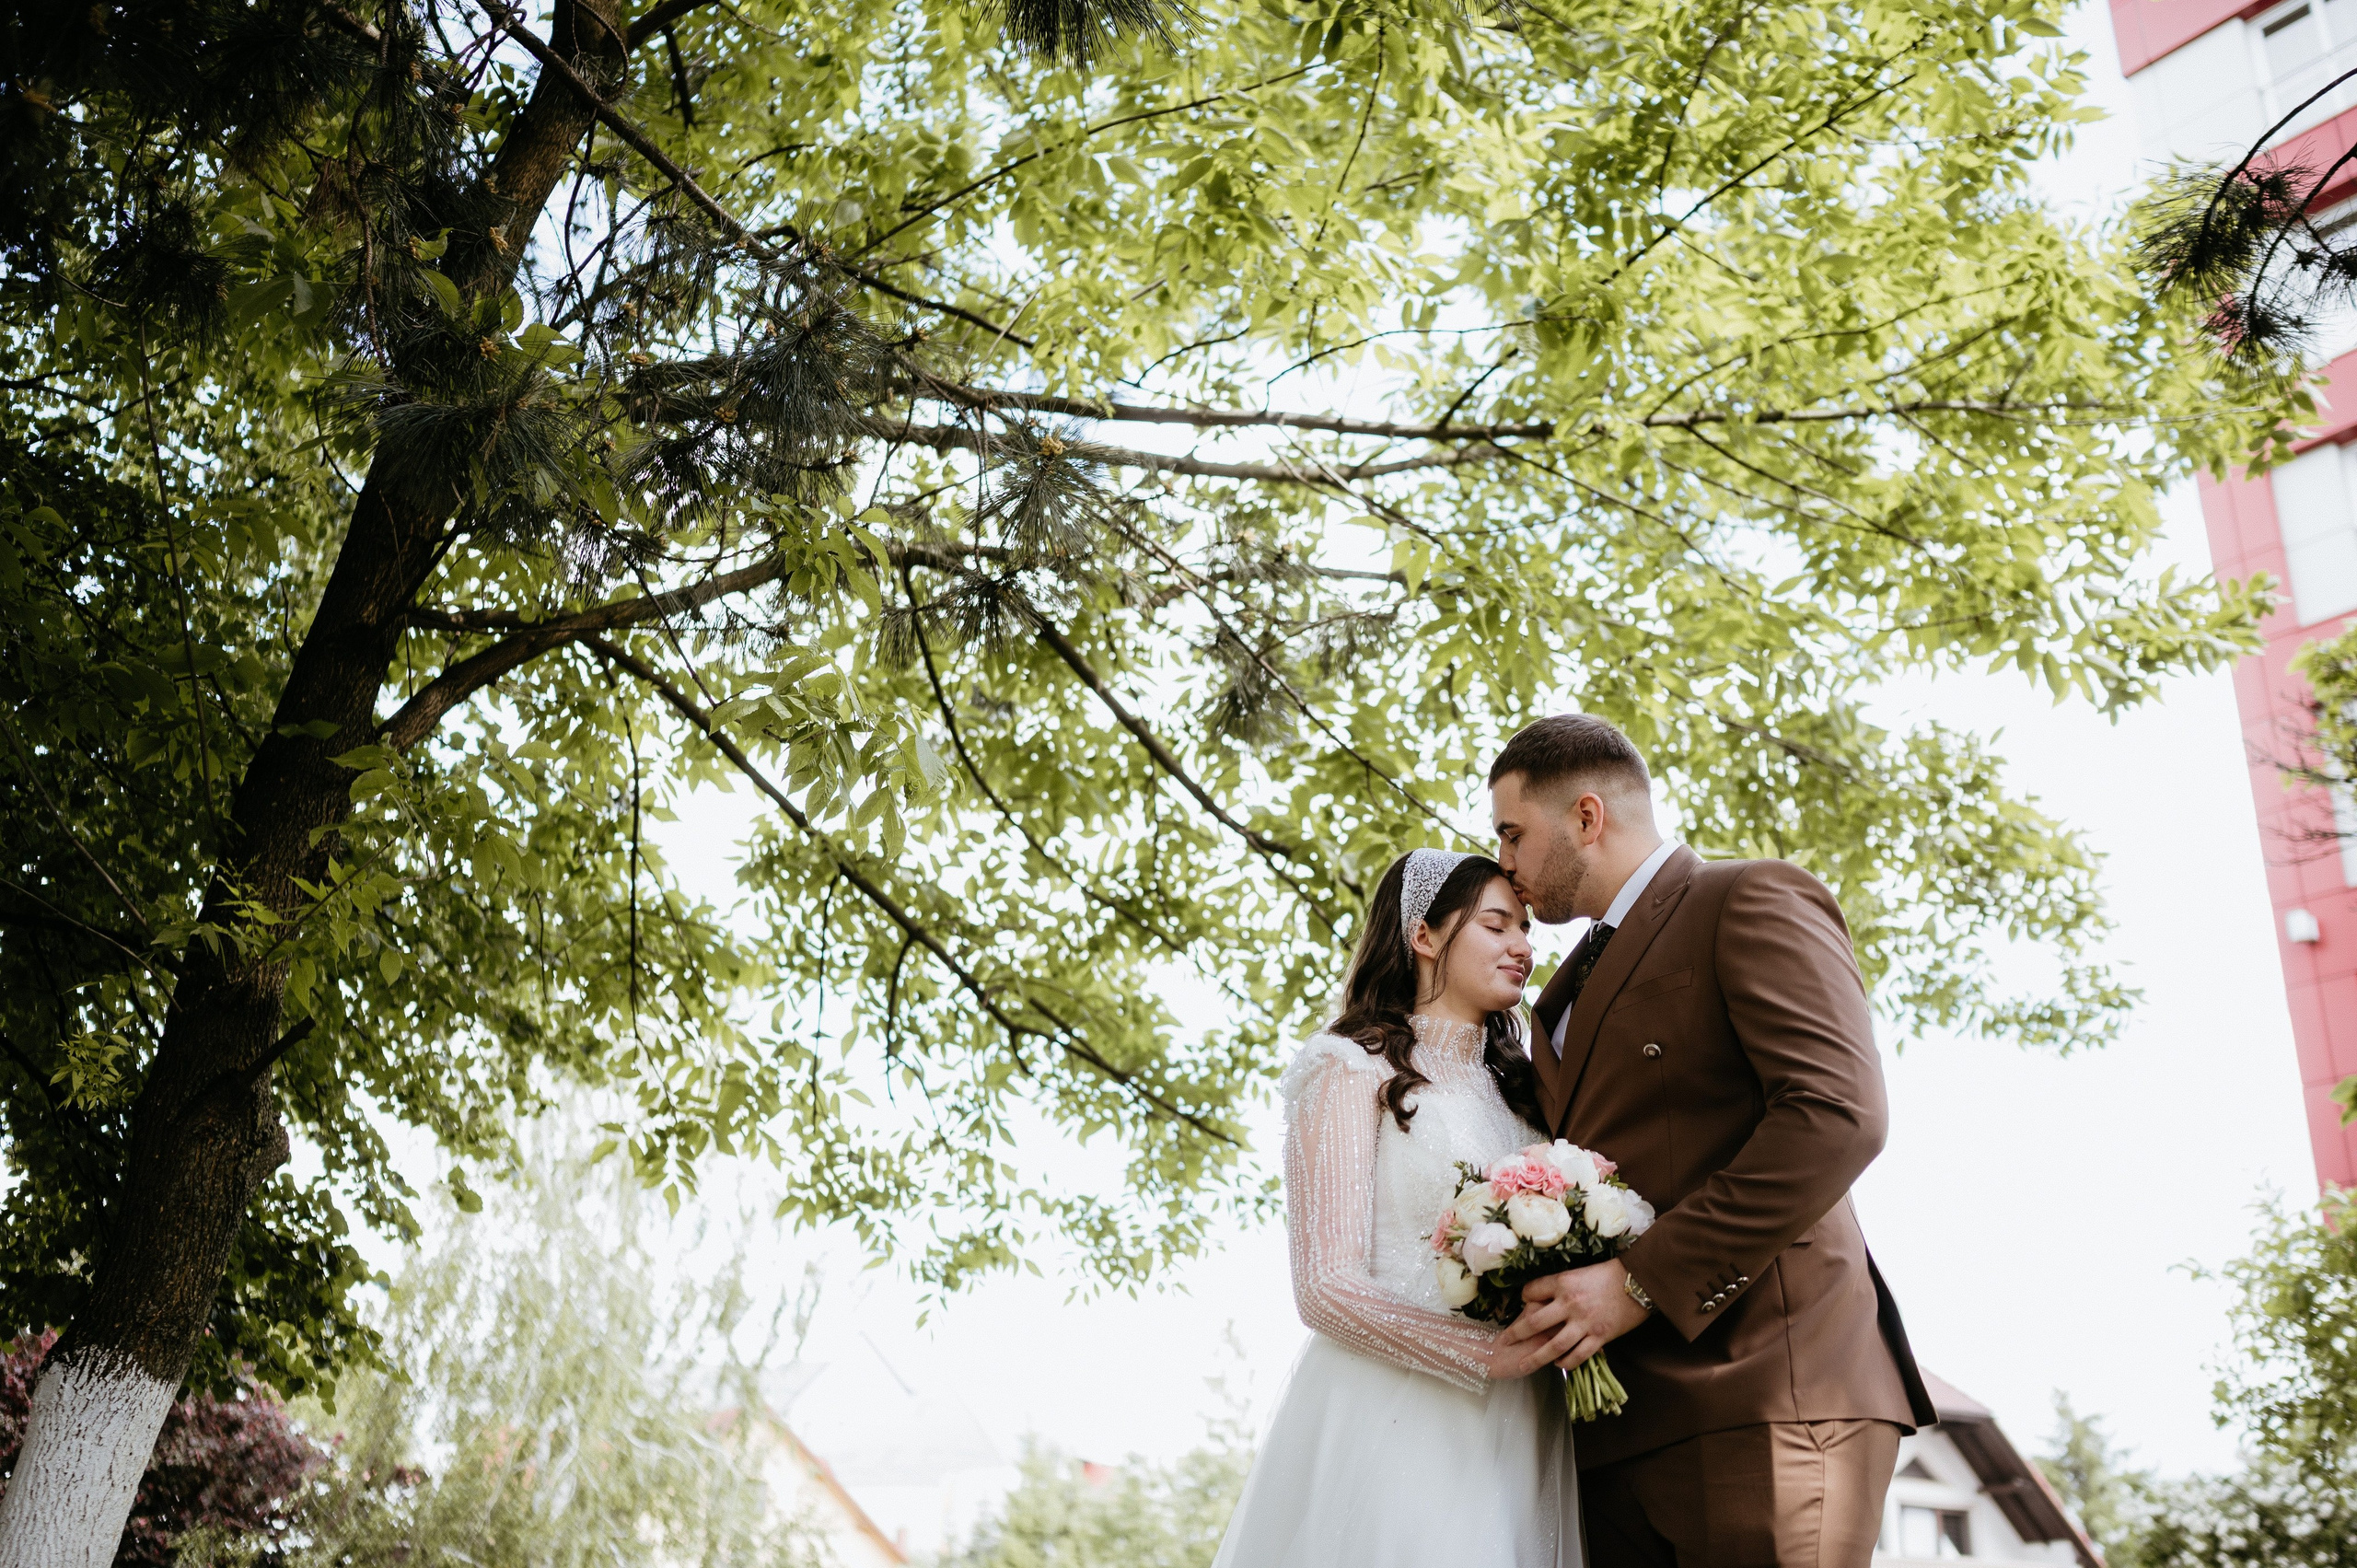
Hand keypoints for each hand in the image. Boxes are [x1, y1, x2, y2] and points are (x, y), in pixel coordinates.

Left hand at [1491, 1260, 1649, 1378]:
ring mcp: (1584, 1323)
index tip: (1522, 1303)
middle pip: (1534, 1322)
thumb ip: (1562, 1287)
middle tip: (1504, 1342)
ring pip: (1553, 1346)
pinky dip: (1565, 1363)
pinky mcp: (1600, 1337)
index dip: (1525, 1297)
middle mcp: (1569, 1304)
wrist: (1639, 1282)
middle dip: (1517, 1334)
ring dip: (1536, 1358)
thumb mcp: (1580, 1273)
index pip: (1532, 1291)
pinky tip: (1558, 1365)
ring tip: (1524, 1365)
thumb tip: (1544, 1299)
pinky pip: (1577, 1356)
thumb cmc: (1610, 1274)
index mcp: (1563, 1283)